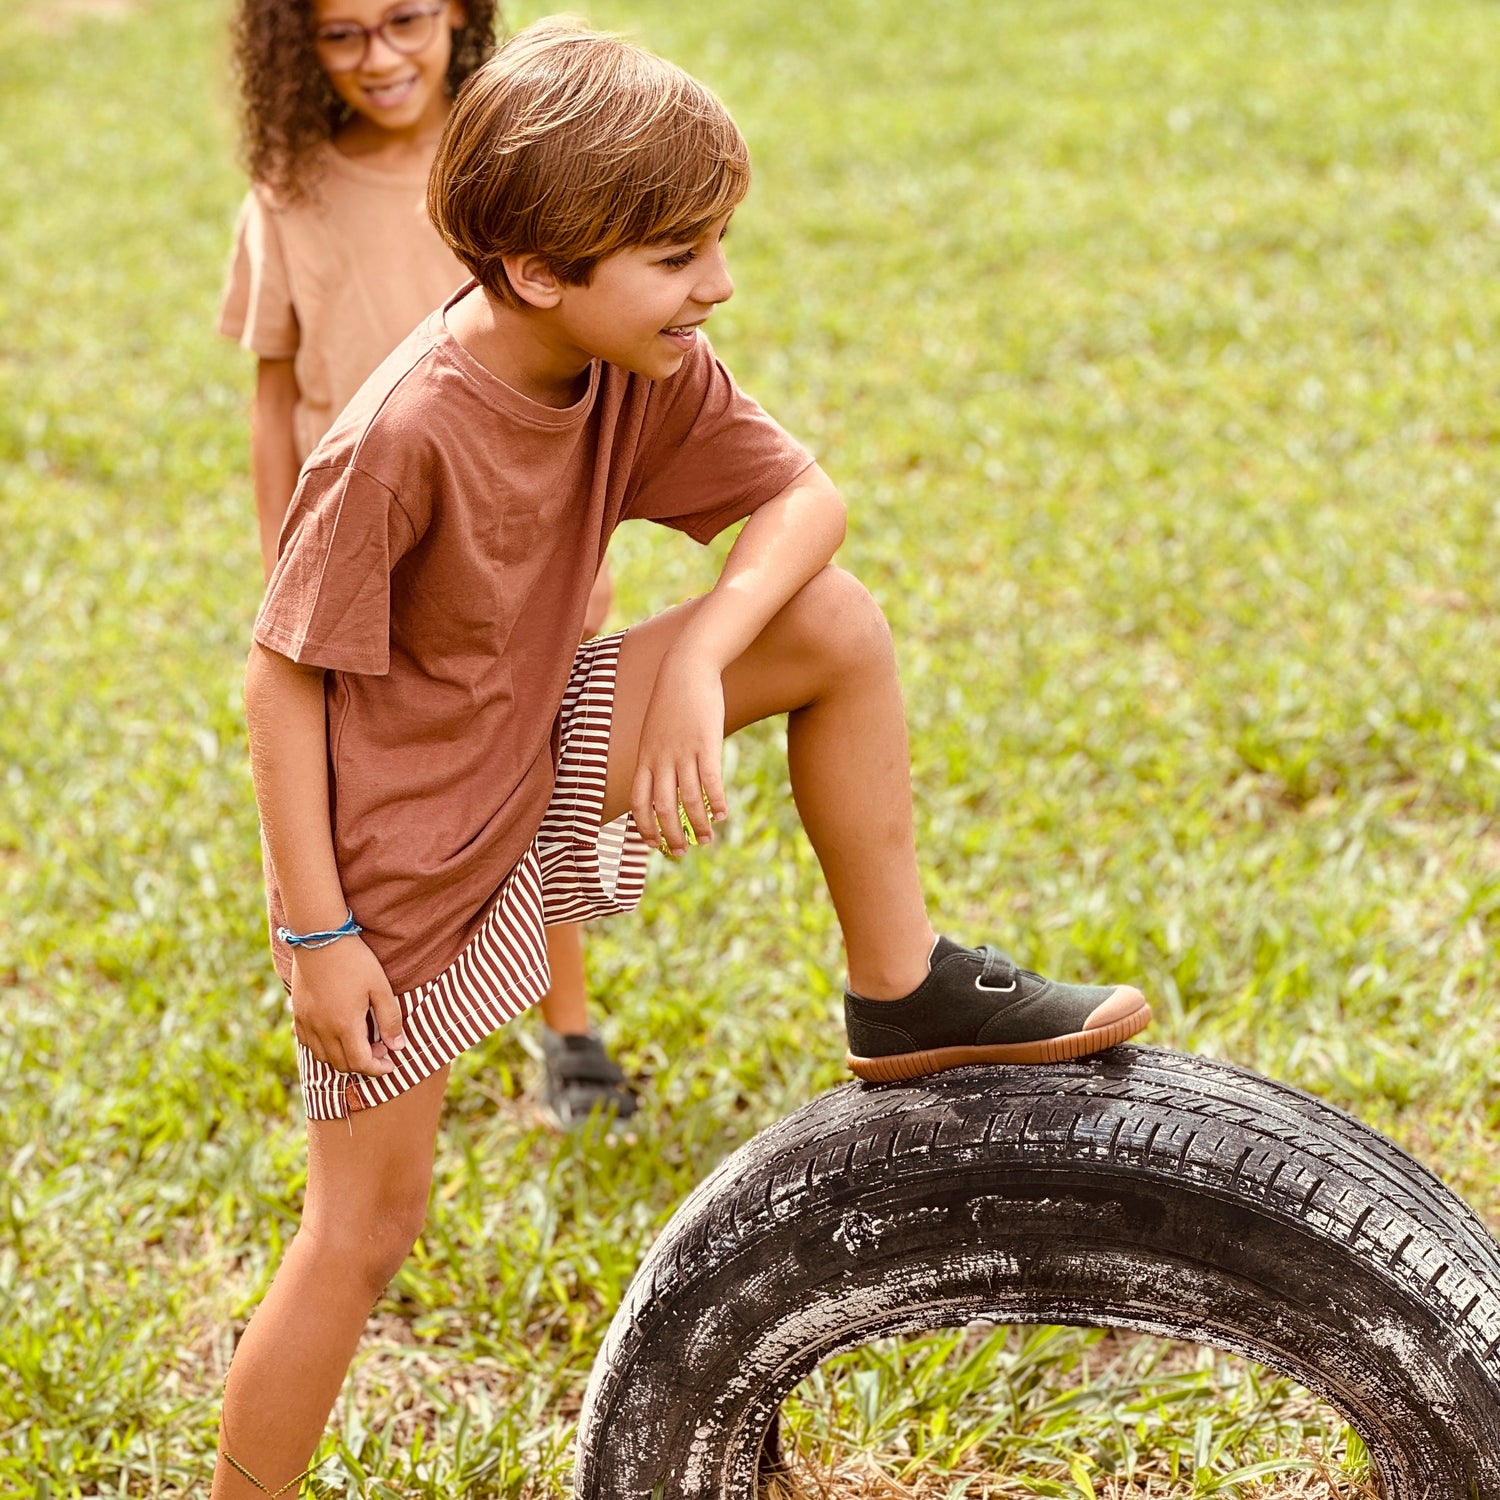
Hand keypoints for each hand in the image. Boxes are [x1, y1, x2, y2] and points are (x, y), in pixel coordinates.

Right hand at [290, 935, 406, 1075]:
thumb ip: (390, 1020)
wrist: (320, 937)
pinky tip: (337, 1034)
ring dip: (343, 1058)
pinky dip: (324, 1048)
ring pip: (323, 1057)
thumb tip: (398, 1047)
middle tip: (380, 1049)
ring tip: (360, 1041)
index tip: (390, 1063)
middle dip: (363, 1064)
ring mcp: (307, 1022)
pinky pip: (308, 1043)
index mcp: (345, 1025)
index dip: (378, 1069)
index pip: (361, 1063)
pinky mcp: (298, 1013)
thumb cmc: (355, 960)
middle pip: (342, 1065)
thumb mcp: (381, 988)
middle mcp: (322, 1029)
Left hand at [630, 647, 729, 858]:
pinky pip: (710, 781)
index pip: (639, 802)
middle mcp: (661, 758)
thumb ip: (656, 756)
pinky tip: (723, 815)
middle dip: (671, 835)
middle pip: (662, 807)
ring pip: (688, 799)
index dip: (645, 827)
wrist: (686, 668)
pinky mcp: (706, 743)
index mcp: (646, 757)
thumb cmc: (673, 701)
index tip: (654, 845)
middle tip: (682, 852)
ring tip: (707, 840)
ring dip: (698, 825)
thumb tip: (662, 779)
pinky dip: (716, 802)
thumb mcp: (655, 730)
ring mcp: (683, 751)